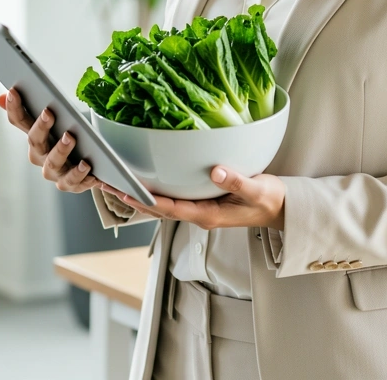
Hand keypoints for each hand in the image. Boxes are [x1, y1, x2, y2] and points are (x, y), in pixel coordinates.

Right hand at [0, 88, 98, 193]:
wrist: (88, 164)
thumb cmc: (68, 138)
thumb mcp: (55, 120)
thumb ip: (34, 108)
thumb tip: (3, 96)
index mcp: (34, 137)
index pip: (19, 121)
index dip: (14, 108)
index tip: (13, 92)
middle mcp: (40, 156)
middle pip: (35, 142)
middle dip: (40, 127)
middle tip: (49, 113)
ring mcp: (54, 172)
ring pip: (53, 163)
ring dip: (60, 151)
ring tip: (70, 138)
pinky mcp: (70, 183)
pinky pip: (73, 181)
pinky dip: (80, 174)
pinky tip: (87, 165)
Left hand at [96, 167, 285, 230]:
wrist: (279, 207)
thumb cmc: (268, 199)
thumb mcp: (256, 189)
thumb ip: (236, 182)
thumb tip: (214, 171)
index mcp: (208, 215)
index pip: (170, 209)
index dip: (147, 201)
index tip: (126, 192)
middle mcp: (199, 214)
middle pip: (158, 209)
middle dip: (133, 199)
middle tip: (107, 185)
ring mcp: (199, 209)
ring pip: (163, 205)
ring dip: (139, 196)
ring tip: (116, 184)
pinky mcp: (202, 201)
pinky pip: (172, 199)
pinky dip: (155, 191)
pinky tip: (145, 182)